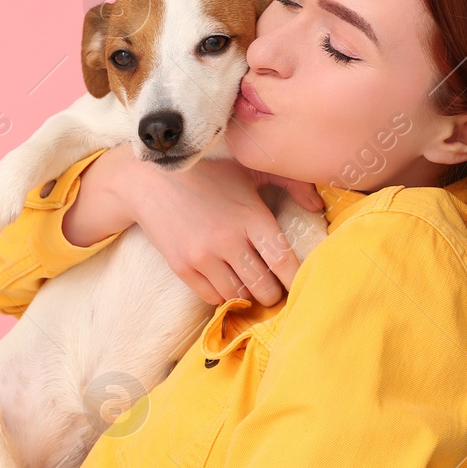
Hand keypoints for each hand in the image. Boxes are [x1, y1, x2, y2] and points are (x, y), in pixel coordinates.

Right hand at [119, 155, 324, 306]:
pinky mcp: (182, 267)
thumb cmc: (206, 173)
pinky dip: (223, 295)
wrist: (148, 180)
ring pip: (238, 297)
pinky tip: (226, 281)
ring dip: (248, 296)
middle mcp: (228, 240)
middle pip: (264, 289)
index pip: (285, 263)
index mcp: (251, 216)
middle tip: (274, 287)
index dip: (297, 280)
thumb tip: (319, 206)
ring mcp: (203, 256)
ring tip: (251, 286)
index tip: (299, 283)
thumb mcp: (249, 169)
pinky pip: (212, 298)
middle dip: (274, 293)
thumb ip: (290, 183)